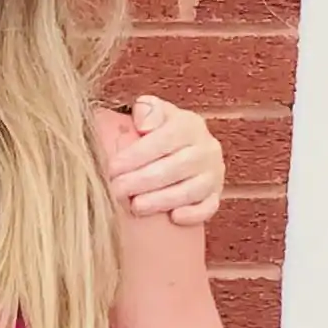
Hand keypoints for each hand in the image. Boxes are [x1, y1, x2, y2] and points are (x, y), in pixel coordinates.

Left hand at [98, 96, 224, 226]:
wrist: (182, 151)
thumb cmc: (158, 134)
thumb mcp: (153, 114)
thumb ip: (147, 110)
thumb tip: (145, 123)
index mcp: (190, 125)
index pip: (165, 139)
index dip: (137, 154)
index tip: (113, 167)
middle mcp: (207, 148)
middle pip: (177, 166)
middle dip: (143, 180)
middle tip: (117, 190)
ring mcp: (213, 174)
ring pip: (192, 189)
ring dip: (162, 199)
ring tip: (135, 207)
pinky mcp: (215, 195)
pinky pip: (209, 207)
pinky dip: (194, 213)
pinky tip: (173, 218)